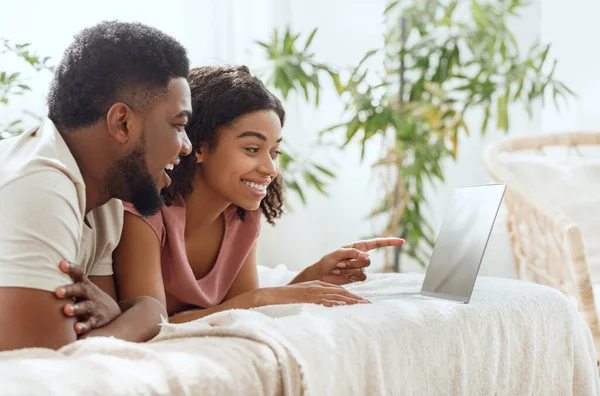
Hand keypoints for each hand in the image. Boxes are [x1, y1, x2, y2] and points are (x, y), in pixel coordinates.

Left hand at [55, 260, 120, 336]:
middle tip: (58, 292)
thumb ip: (67, 281)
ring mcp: (94, 308)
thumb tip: (42, 271)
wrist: (112, 312)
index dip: (71, 268)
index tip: (62, 264)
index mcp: (84, 285)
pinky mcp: (96, 321)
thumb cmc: (87, 298)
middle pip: (81, 290)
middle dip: (70, 290)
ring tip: (66, 310)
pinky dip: (84, 326)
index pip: (79, 274)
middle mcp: (90, 295)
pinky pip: (90, 324)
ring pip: (86, 307)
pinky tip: (76, 328)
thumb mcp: (81, 288)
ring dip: (76, 308)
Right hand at [255, 281, 370, 306]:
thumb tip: (330, 307)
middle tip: (369, 304)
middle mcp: (317, 287)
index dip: (353, 297)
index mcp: (318, 286)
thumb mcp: (304, 297)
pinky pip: (321, 300)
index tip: (364, 302)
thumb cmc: (287, 299)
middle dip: (356, 298)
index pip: (339, 291)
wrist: (271, 295)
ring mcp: (312, 292)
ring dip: (349, 300)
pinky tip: (341, 305)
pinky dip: (332, 302)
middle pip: (341, 292)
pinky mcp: (306, 298)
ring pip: (334, 295)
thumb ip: (317, 300)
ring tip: (362, 305)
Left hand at [298, 237, 404, 284]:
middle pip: (368, 260)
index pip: (377, 243)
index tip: (401, 241)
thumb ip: (353, 253)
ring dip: (349, 269)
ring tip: (338, 268)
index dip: (389, 242)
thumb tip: (367, 256)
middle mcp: (361, 256)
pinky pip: (361, 277)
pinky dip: (350, 276)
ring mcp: (360, 268)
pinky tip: (342, 274)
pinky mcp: (358, 277)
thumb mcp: (337, 253)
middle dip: (352, 262)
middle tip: (339, 262)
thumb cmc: (327, 261)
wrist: (321, 275)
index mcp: (358, 247)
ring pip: (364, 269)